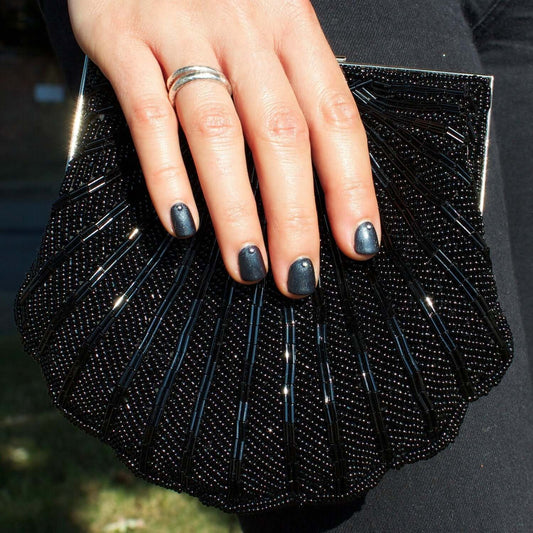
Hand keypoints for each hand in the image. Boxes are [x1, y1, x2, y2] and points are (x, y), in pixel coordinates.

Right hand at [68, 0, 379, 297]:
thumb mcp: (267, 19)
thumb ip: (289, 87)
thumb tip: (316, 179)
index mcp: (291, 25)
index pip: (334, 117)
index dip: (351, 186)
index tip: (358, 242)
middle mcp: (244, 30)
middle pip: (281, 134)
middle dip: (295, 216)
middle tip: (299, 275)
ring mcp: (182, 33)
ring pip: (219, 132)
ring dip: (237, 209)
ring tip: (249, 265)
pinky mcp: (123, 39)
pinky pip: (148, 115)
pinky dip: (167, 173)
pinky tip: (183, 221)